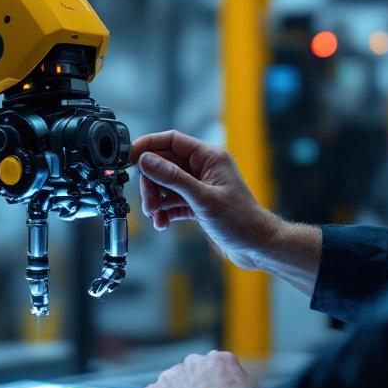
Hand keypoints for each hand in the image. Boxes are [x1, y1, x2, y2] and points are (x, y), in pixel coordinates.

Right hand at [131, 130, 278, 270]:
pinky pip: (172, 201)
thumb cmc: (240, 221)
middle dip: (152, 184)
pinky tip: (163, 223)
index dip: (148, 146)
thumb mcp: (202, 198)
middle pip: (164, 165)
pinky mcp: (197, 203)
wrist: (257, 247)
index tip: (129, 157)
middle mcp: (203, 168)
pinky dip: (165, 211)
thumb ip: (173, 178)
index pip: (172, 141)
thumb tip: (146, 161)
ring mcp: (200, 186)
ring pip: (166, 185)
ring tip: (156, 216)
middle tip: (149, 203)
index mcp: (209, 157)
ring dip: (156, 200)